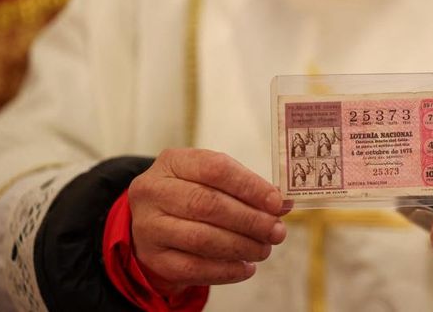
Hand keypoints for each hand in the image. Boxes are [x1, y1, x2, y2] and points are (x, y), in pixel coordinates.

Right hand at [129, 148, 288, 293]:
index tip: (277, 203)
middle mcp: (154, 191)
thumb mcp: (211, 180)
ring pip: (201, 238)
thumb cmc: (190, 194)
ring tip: (264, 249)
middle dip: (249, 220)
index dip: (250, 186)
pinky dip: (226, 270)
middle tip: (276, 231)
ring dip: (241, 246)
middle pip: (208, 204)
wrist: (151, 222)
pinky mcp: (154, 258)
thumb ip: (245, 188)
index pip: (215, 168)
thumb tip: (282, 204)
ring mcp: (149, 226)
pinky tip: (246, 267)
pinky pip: (193, 268)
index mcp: (173, 162)